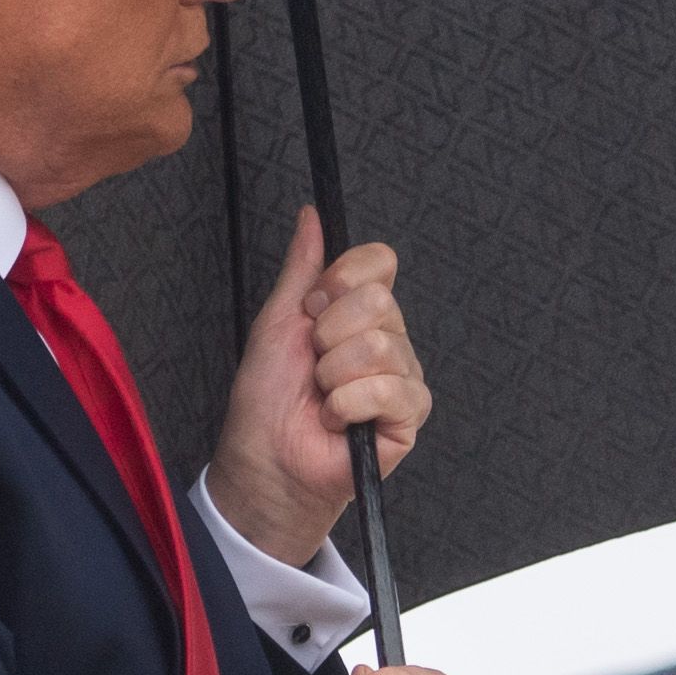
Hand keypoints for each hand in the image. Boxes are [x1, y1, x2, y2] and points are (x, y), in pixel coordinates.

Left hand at [205, 208, 425, 564]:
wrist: (265, 460)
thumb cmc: (267, 399)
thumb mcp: (277, 321)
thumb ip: (302, 267)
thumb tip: (312, 214)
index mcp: (358, 310)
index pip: (379, 262)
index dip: (341, 280)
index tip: (312, 310)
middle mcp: (387, 337)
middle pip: (379, 302)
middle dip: (328, 336)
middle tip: (313, 365)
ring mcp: (402, 375)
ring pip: (380, 346)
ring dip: (333, 376)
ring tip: (322, 397)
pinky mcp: (410, 415)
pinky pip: (390, 389)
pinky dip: (348, 405)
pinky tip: (337, 420)